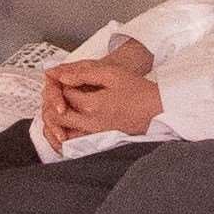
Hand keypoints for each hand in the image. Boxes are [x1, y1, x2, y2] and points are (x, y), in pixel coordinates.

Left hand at [33, 51, 161, 147]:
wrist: (158, 110)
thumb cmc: (139, 91)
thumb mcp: (112, 74)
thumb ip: (84, 73)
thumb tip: (61, 76)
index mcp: (92, 106)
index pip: (63, 94)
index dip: (62, 83)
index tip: (68, 77)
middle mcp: (90, 124)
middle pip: (57, 116)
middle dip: (54, 102)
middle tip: (61, 90)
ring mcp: (94, 134)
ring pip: (63, 132)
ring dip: (58, 119)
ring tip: (63, 104)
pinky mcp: (99, 140)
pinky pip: (73, 140)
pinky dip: (66, 132)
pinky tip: (71, 119)